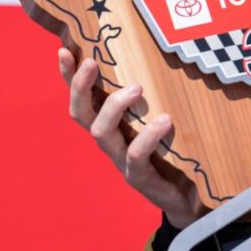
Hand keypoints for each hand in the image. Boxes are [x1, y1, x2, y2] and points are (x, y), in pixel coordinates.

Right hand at [59, 48, 203, 227]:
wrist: (186, 199)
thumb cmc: (172, 153)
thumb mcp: (160, 120)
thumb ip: (154, 98)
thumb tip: (159, 57)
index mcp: (111, 126)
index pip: (82, 99)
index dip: (69, 78)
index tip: (64, 51)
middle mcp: (111, 142)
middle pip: (81, 115)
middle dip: (80, 87)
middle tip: (91, 63)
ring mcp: (122, 161)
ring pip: (101, 133)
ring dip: (113, 107)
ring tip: (135, 87)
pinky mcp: (140, 178)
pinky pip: (136, 157)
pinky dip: (148, 137)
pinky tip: (164, 120)